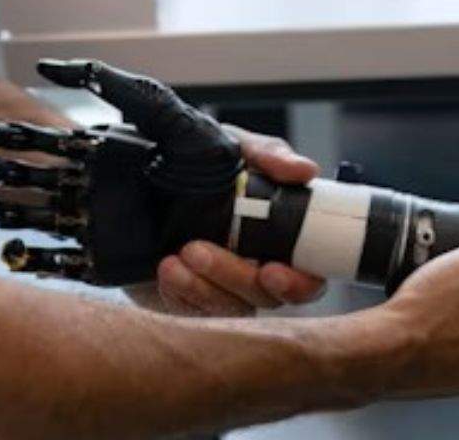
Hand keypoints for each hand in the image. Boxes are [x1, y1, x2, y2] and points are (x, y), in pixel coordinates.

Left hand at [135, 126, 328, 315]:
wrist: (152, 179)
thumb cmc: (209, 165)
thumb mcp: (239, 148)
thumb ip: (271, 155)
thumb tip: (303, 170)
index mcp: (283, 240)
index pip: (307, 279)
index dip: (297, 284)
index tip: (272, 271)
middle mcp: (258, 270)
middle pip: (263, 297)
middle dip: (234, 278)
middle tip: (199, 251)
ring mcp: (225, 289)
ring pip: (226, 307)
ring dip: (202, 286)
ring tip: (178, 256)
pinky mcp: (192, 300)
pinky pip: (192, 311)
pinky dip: (180, 292)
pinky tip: (167, 271)